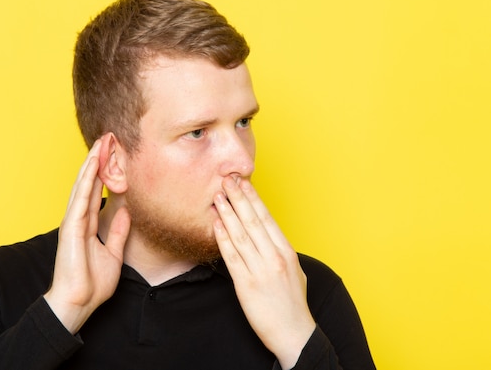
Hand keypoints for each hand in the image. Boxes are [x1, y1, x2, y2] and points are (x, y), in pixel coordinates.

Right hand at [44, 139, 129, 332]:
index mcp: (87, 224)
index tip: (114, 153)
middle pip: (89, 182)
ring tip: (102, 141)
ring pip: (83, 184)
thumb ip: (117, 232)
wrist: (78, 303)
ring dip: (93, 162)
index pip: (97, 191)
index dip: (105, 171)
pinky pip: (80, 197)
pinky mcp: (71, 226)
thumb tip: (126, 212)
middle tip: (109, 137)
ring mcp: (73, 220)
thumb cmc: (92, 283)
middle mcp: (78, 218)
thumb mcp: (113, 253)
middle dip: (99, 159)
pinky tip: (93, 163)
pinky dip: (87, 179)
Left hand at [213, 176, 314, 369]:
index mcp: (287, 252)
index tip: (244, 183)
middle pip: (253, 221)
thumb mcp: (295, 271)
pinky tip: (216, 225)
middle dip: (238, 198)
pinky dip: (223, 238)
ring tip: (218, 197)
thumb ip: (281, 251)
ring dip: (228, 213)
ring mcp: (260, 270)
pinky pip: (231, 257)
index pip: (267, 218)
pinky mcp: (245, 285)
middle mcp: (274, 257)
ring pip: (240, 235)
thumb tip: (268, 235)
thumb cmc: (294, 303)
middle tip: (227, 179)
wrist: (294, 334)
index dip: (254, 199)